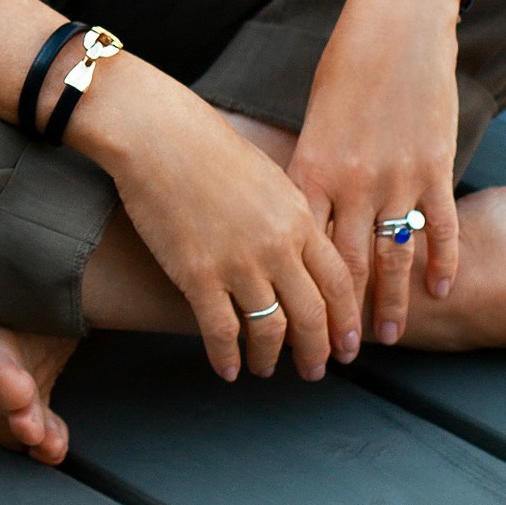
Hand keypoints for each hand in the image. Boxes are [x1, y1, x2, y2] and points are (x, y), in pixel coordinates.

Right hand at [72, 61, 357, 381]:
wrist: (157, 134)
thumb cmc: (209, 147)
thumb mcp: (269, 177)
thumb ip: (292, 217)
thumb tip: (305, 256)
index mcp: (298, 216)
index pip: (339, 283)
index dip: (346, 321)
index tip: (348, 345)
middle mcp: (276, 244)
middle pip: (312, 315)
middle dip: (317, 351)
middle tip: (314, 370)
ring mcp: (237, 262)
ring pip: (270, 330)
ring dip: (270, 358)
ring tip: (265, 368)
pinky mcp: (196, 274)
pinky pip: (221, 331)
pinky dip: (227, 357)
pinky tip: (227, 369)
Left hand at [288, 0, 463, 354]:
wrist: (398, 23)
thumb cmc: (347, 64)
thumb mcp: (316, 117)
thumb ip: (311, 168)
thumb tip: (299, 211)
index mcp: (313, 168)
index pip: (300, 247)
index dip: (295, 291)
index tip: (288, 324)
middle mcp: (352, 181)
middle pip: (343, 264)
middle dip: (336, 315)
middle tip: (333, 357)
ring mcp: (397, 177)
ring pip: (391, 257)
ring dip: (388, 304)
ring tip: (383, 339)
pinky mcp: (435, 166)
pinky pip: (439, 227)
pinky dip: (441, 262)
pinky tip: (440, 293)